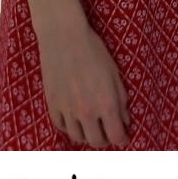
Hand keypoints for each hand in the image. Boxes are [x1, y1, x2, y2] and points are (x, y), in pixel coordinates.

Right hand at [36, 16, 130, 148]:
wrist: (64, 37)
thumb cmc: (94, 51)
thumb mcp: (115, 74)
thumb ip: (121, 100)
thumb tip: (125, 120)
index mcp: (106, 104)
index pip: (116, 136)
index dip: (122, 139)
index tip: (124, 136)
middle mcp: (86, 112)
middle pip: (97, 141)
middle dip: (105, 139)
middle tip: (107, 131)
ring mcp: (67, 110)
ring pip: (78, 137)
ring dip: (86, 134)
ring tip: (90, 126)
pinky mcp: (52, 104)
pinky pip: (61, 126)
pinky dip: (69, 126)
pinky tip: (74, 119)